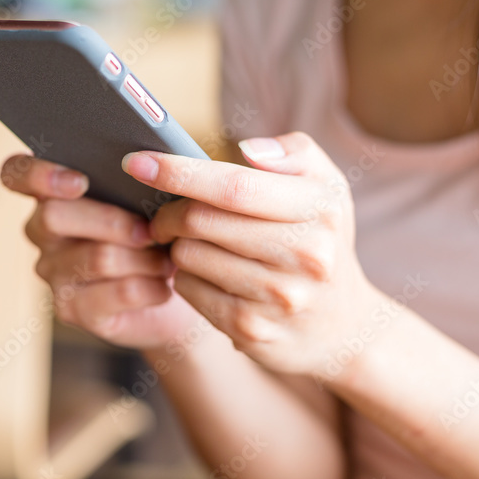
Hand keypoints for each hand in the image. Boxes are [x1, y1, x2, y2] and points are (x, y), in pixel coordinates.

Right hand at [0, 155, 209, 348]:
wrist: (172, 297)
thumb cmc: (158, 233)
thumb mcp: (149, 197)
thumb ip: (137, 178)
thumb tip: (147, 165)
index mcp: (51, 192)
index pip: (16, 173)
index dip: (38, 174)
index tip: (79, 182)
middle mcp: (41, 231)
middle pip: (53, 216)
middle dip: (111, 221)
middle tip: (151, 230)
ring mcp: (52, 272)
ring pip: (97, 257)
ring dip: (144, 258)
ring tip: (168, 260)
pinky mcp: (72, 309)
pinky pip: (118, 292)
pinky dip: (151, 286)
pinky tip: (163, 285)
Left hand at [122, 132, 381, 377]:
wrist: (342, 326)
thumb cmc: (319, 239)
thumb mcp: (325, 188)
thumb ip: (293, 153)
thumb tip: (248, 149)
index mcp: (318, 209)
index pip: (234, 186)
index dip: (179, 172)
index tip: (137, 162)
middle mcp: (304, 255)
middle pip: (201, 220)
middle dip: (168, 212)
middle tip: (162, 212)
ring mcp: (278, 297)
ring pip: (188, 255)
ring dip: (176, 244)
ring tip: (192, 242)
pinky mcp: (251, 330)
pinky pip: (188, 288)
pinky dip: (183, 274)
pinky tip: (203, 272)